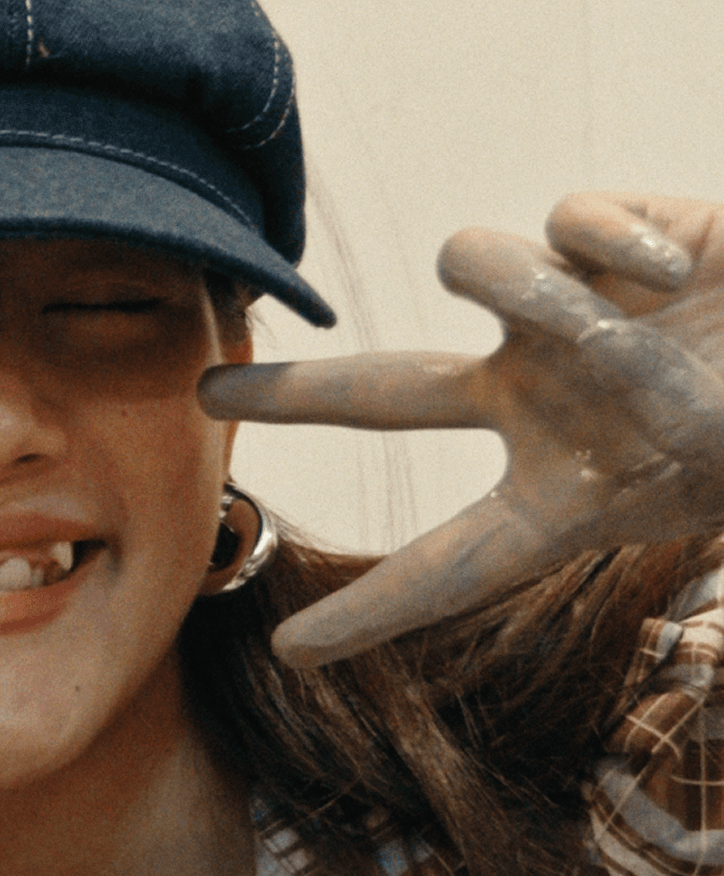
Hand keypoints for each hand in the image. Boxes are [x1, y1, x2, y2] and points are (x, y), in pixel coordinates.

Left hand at [201, 192, 723, 665]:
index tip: (290, 657)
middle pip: (383, 395)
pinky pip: (566, 218)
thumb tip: (589, 339)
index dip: (376, 616)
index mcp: (568, 491)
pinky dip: (623, 240)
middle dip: (295, 396)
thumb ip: (664, 424)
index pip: (452, 568)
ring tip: (610, 311)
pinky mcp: (613, 235)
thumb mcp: (720, 465)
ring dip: (523, 281)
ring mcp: (568, 314)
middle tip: (203, 399)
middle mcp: (542, 399)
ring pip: (472, 263)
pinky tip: (679, 265)